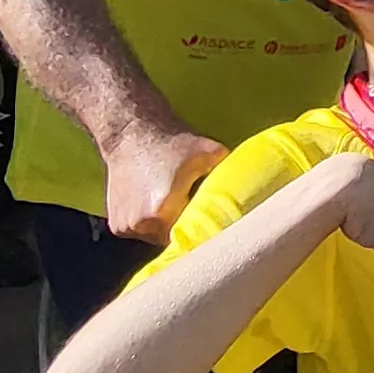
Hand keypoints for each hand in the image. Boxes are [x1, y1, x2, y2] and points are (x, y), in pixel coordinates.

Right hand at [102, 126, 230, 240]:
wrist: (131, 132)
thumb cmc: (171, 142)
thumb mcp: (210, 154)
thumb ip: (229, 177)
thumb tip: (257, 191)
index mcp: (164, 211)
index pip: (191, 238)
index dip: (202, 232)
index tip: (210, 226)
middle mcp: (142, 224)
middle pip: (172, 241)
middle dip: (183, 228)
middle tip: (191, 210)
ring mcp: (126, 226)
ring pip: (155, 238)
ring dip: (165, 227)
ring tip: (170, 201)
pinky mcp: (117, 225)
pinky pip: (140, 233)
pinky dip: (147, 224)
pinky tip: (152, 202)